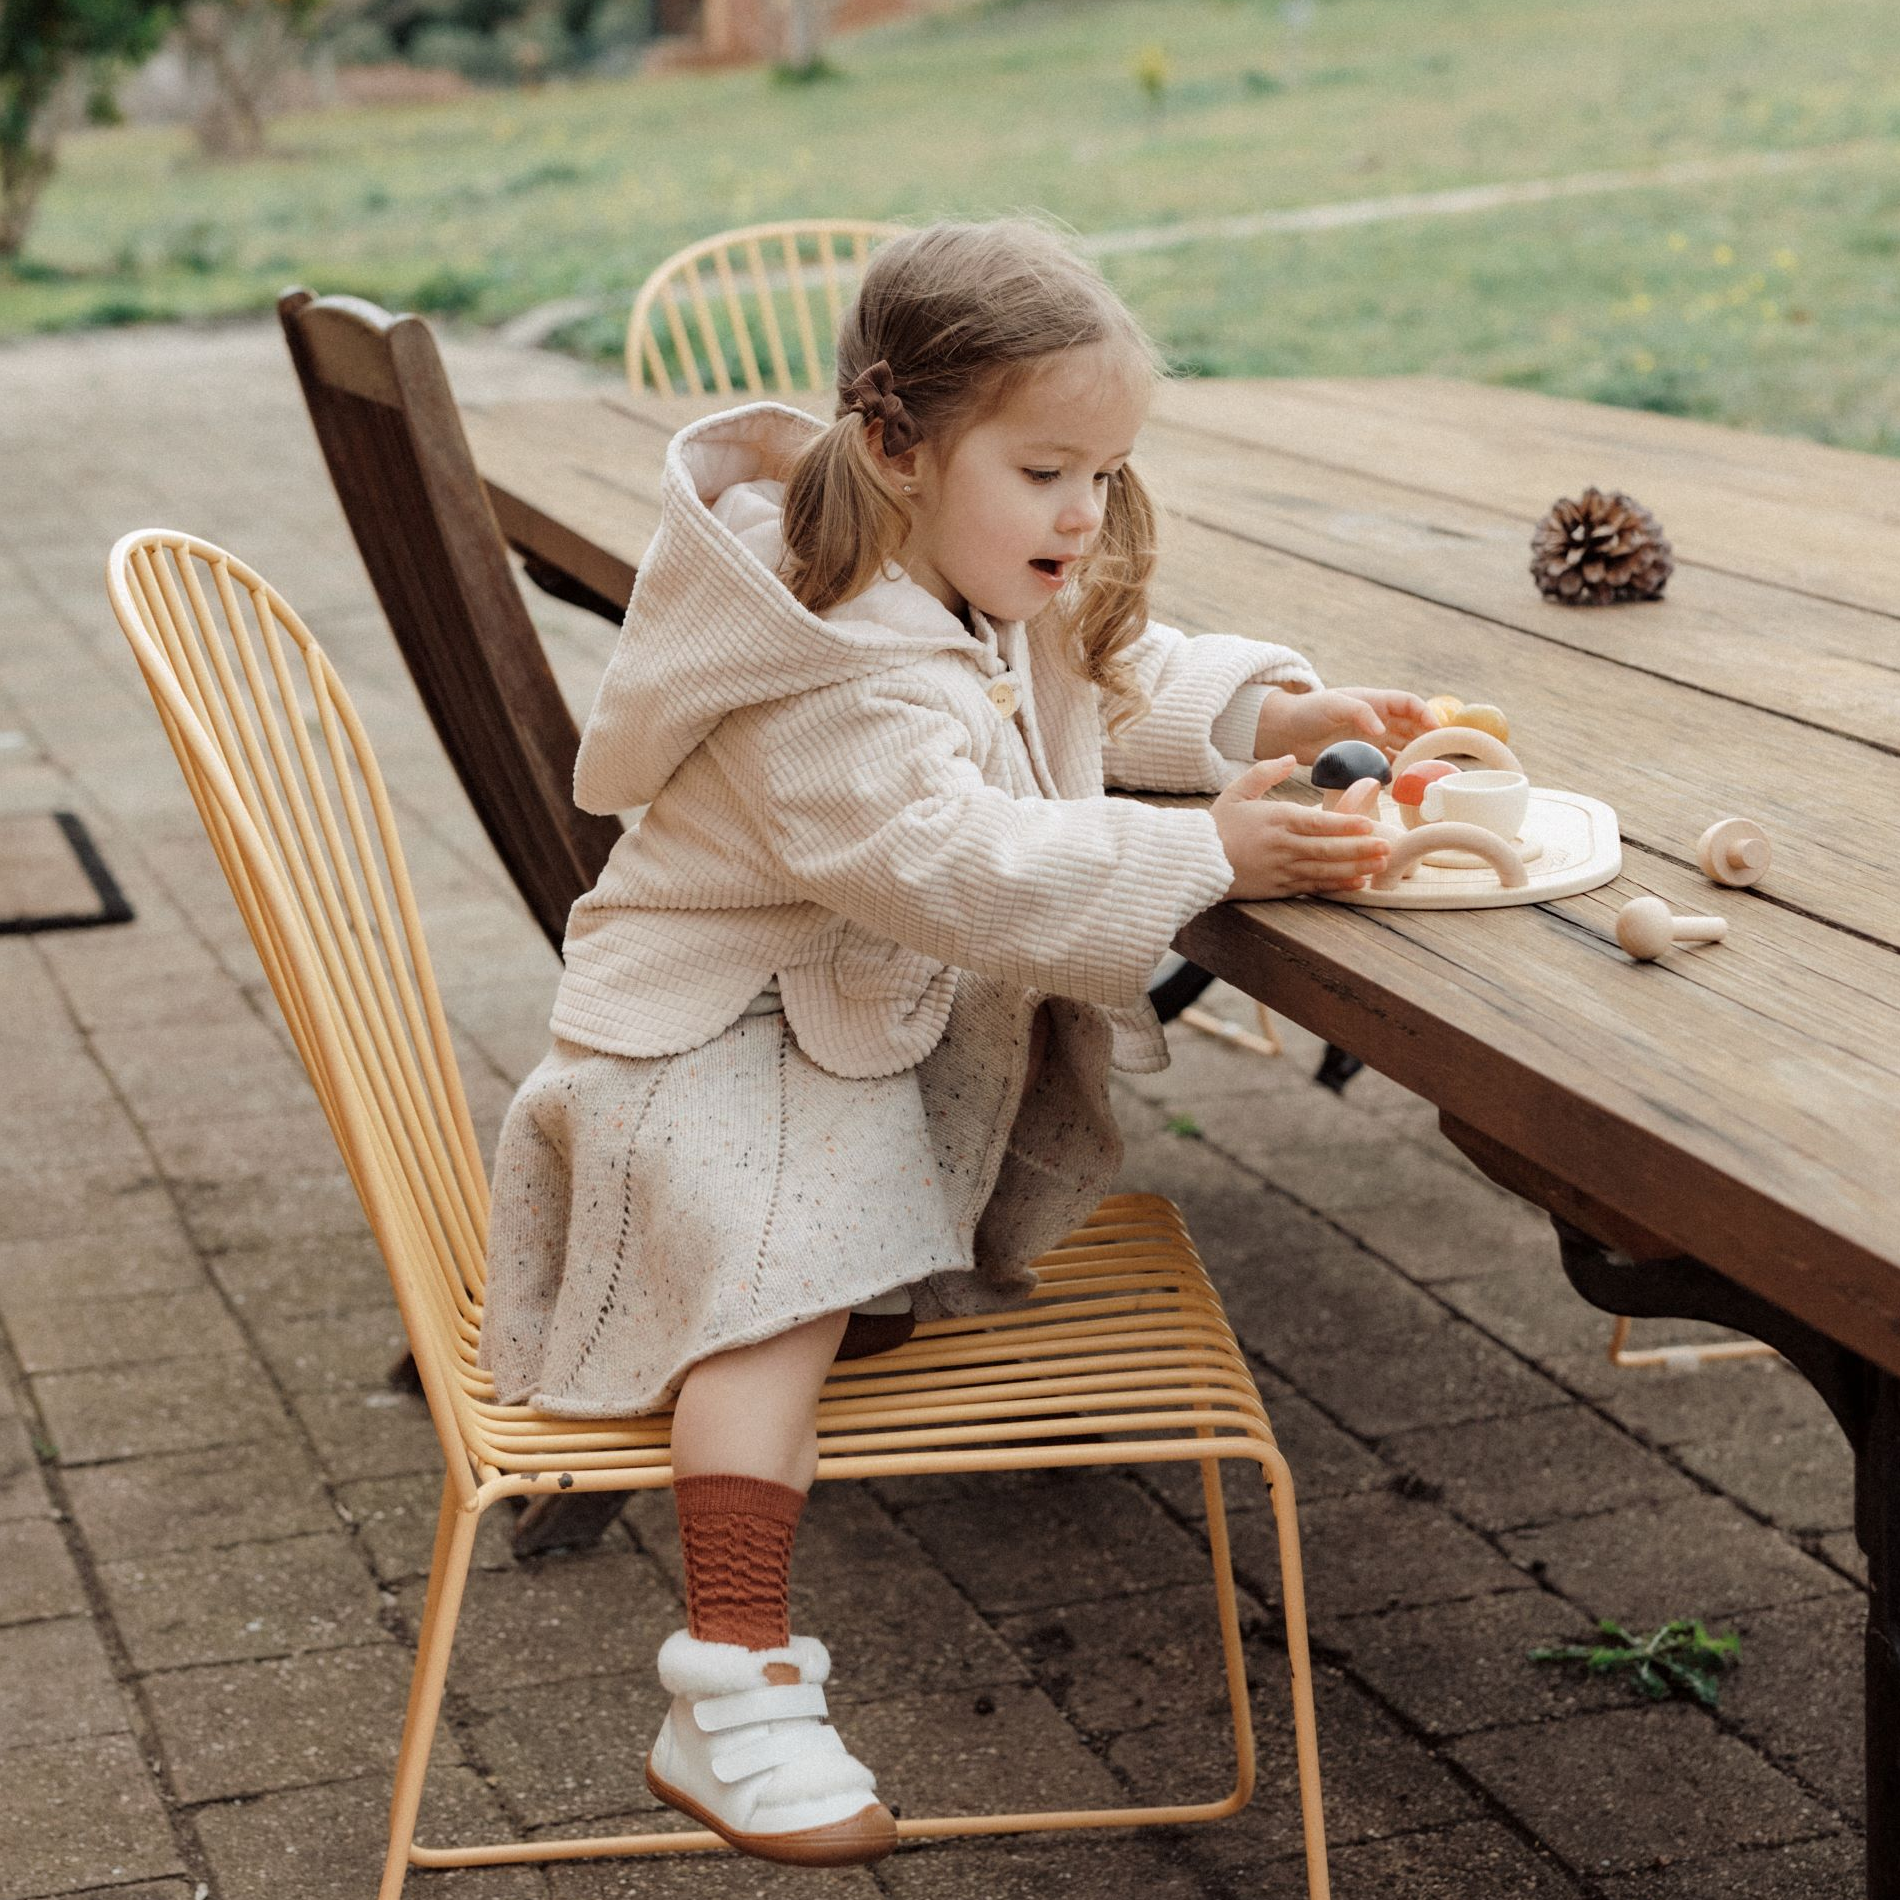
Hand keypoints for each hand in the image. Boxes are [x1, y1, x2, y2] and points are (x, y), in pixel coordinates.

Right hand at [1211, 756, 1390, 900]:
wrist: (1195, 861)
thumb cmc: (1218, 825)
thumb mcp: (1236, 791)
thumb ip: (1265, 772)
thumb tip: (1290, 758)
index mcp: (1276, 820)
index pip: (1316, 822)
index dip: (1344, 824)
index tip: (1368, 822)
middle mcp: (1282, 846)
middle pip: (1327, 848)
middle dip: (1360, 848)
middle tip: (1387, 846)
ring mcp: (1282, 869)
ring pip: (1325, 869)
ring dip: (1356, 866)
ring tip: (1382, 863)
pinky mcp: (1280, 888)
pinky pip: (1314, 886)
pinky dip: (1338, 885)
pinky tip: (1358, 882)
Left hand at [1254, 686, 1437, 764]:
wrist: (1285, 731)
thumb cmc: (1308, 711)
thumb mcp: (1333, 705)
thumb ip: (1359, 712)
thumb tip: (1382, 731)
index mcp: (1375, 702)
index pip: (1410, 704)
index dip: (1426, 714)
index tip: (1436, 730)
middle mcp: (1378, 720)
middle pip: (1412, 727)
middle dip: (1426, 739)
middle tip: (1437, 757)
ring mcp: (1371, 740)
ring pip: (1402, 747)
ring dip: (1413, 758)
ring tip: (1423, 773)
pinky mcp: (1361, 757)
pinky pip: (1385, 764)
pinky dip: (1395, 772)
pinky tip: (1400, 783)